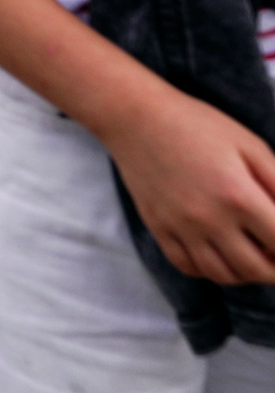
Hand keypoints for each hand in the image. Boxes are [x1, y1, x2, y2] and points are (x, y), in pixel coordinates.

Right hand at [99, 84, 274, 285]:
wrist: (135, 117)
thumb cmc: (197, 125)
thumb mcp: (249, 144)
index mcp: (238, 196)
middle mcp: (209, 219)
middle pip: (256, 269)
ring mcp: (180, 228)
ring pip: (223, 275)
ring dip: (245, 273)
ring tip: (252, 256)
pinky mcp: (158, 228)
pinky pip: (188, 266)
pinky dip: (209, 270)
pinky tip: (219, 254)